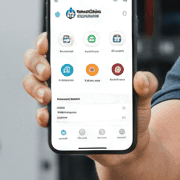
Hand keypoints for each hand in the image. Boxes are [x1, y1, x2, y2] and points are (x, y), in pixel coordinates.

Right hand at [23, 31, 158, 166]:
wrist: (129, 142)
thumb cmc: (132, 109)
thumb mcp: (143, 94)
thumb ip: (146, 83)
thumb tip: (140, 78)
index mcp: (86, 62)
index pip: (61, 42)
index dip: (48, 38)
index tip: (48, 41)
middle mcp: (68, 76)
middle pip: (38, 60)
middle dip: (36, 61)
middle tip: (48, 70)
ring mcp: (61, 97)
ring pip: (33, 84)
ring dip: (35, 87)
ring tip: (48, 95)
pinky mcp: (59, 118)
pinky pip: (41, 113)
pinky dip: (41, 114)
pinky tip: (47, 115)